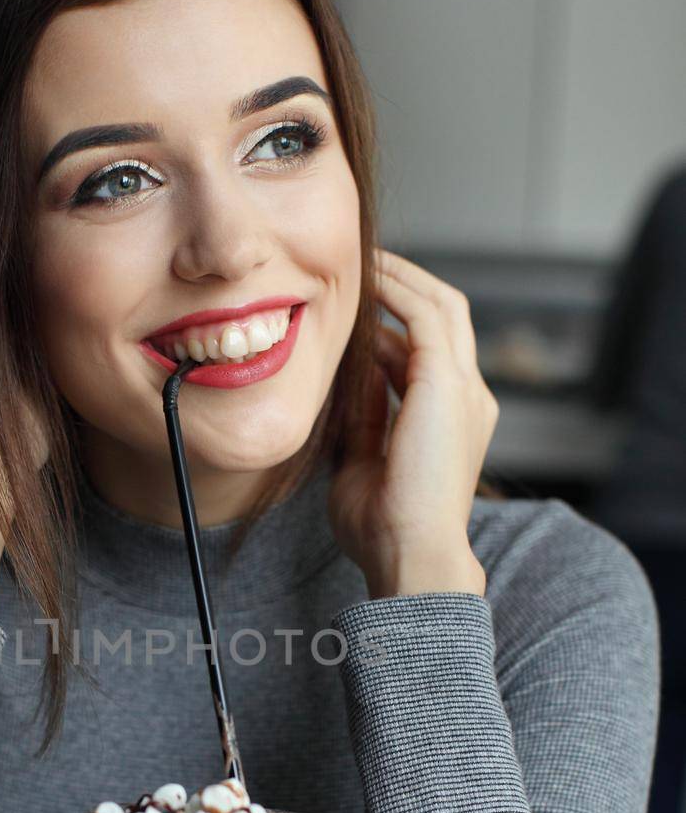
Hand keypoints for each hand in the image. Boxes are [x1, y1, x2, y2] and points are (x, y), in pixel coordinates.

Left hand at [327, 248, 498, 598]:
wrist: (411, 554)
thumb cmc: (383, 528)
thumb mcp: (362, 462)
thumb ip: (361, 418)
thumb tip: (345, 377)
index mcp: (451, 421)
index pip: (425, 355)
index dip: (391, 326)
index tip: (354, 310)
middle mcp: (467, 399)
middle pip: (445, 318)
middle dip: (405, 286)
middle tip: (362, 265)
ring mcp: (464, 389)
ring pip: (442, 305)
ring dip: (402, 278)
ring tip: (363, 258)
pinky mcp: (449, 384)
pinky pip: (426, 314)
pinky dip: (397, 289)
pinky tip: (366, 277)